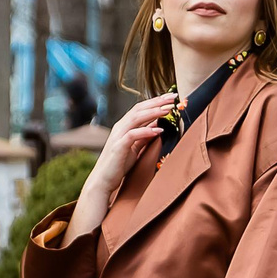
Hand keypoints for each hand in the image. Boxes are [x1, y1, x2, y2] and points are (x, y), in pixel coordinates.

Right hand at [65, 91, 179, 242]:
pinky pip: (133, 135)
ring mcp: (118, 136)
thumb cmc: (119, 165)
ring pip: (136, 118)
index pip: (141, 108)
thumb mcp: (135, 148)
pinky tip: (159, 129)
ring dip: (153, 112)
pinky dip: (146, 131)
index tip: (171, 97)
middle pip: (140, 109)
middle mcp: (120, 127)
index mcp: (124, 126)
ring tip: (169, 109)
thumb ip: (144, 136)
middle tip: (173, 96)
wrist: (103, 181)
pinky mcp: (118, 147)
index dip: (156, 101)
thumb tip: (157, 125)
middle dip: (157, 102)